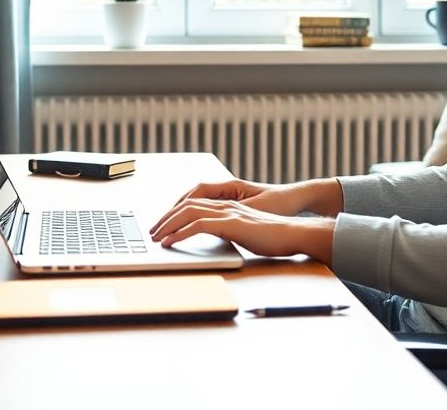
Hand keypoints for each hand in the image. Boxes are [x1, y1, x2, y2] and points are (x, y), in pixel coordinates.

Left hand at [158, 178, 341, 225]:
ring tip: (155, 237)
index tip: (162, 226)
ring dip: (167, 225)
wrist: (294, 234)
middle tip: (152, 231)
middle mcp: (226, 205)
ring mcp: (228, 212)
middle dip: (165, 218)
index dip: (175, 213)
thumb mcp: (246, 232)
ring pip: (188, 213)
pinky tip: (170, 242)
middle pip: (186, 205)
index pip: (194, 204)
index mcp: (228, 205)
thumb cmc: (274, 237)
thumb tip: (216, 239)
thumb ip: (229, 231)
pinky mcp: (231, 224)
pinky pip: (198, 226)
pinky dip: (180, 233)